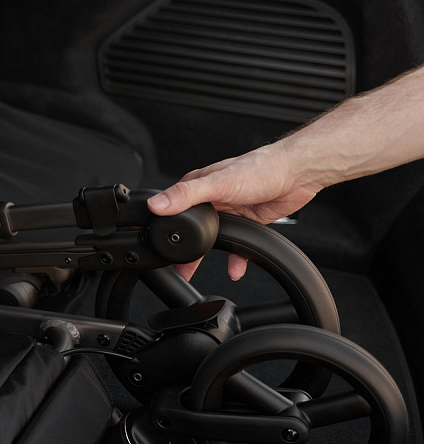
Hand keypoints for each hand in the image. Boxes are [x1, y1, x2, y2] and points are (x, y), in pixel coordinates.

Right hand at [148, 143, 320, 280]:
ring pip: (210, 238)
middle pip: (189, 227)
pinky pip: (235, 244)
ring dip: (203, 256)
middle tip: (169, 267)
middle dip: (179, 249)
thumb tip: (156, 205)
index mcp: (198, 185)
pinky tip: (233, 270)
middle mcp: (210, 198)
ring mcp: (227, 210)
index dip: (158, 222)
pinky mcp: (245, 220)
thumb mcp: (217, 183)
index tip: (147, 238)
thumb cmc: (259, 169)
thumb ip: (185, 196)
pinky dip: (234, 259)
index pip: (170, 206)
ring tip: (190, 274)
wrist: (297, 174)